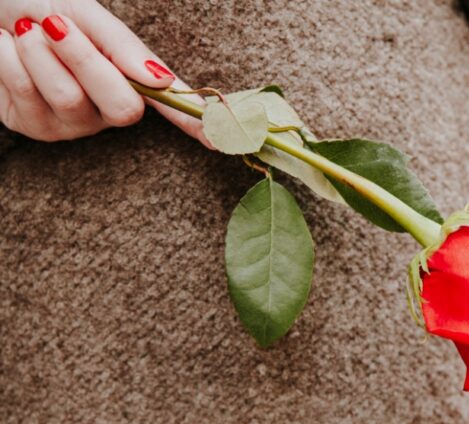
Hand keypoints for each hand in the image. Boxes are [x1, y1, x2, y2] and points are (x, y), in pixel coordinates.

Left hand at [0, 0, 203, 141]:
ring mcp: (73, 124)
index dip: (196, 123)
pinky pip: (28, 98)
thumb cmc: (39, 6)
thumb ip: (123, 47)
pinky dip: (10, 60)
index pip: (171, 104)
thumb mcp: (86, 15)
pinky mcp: (33, 128)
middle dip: (86, 61)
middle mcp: (108, 109)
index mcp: (130, 79)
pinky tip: (5, 47)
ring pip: (69, 99)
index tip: (222, 141)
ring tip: (24, 31)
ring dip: (38, 53)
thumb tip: (164, 80)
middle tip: (55, 24)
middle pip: (124, 108)